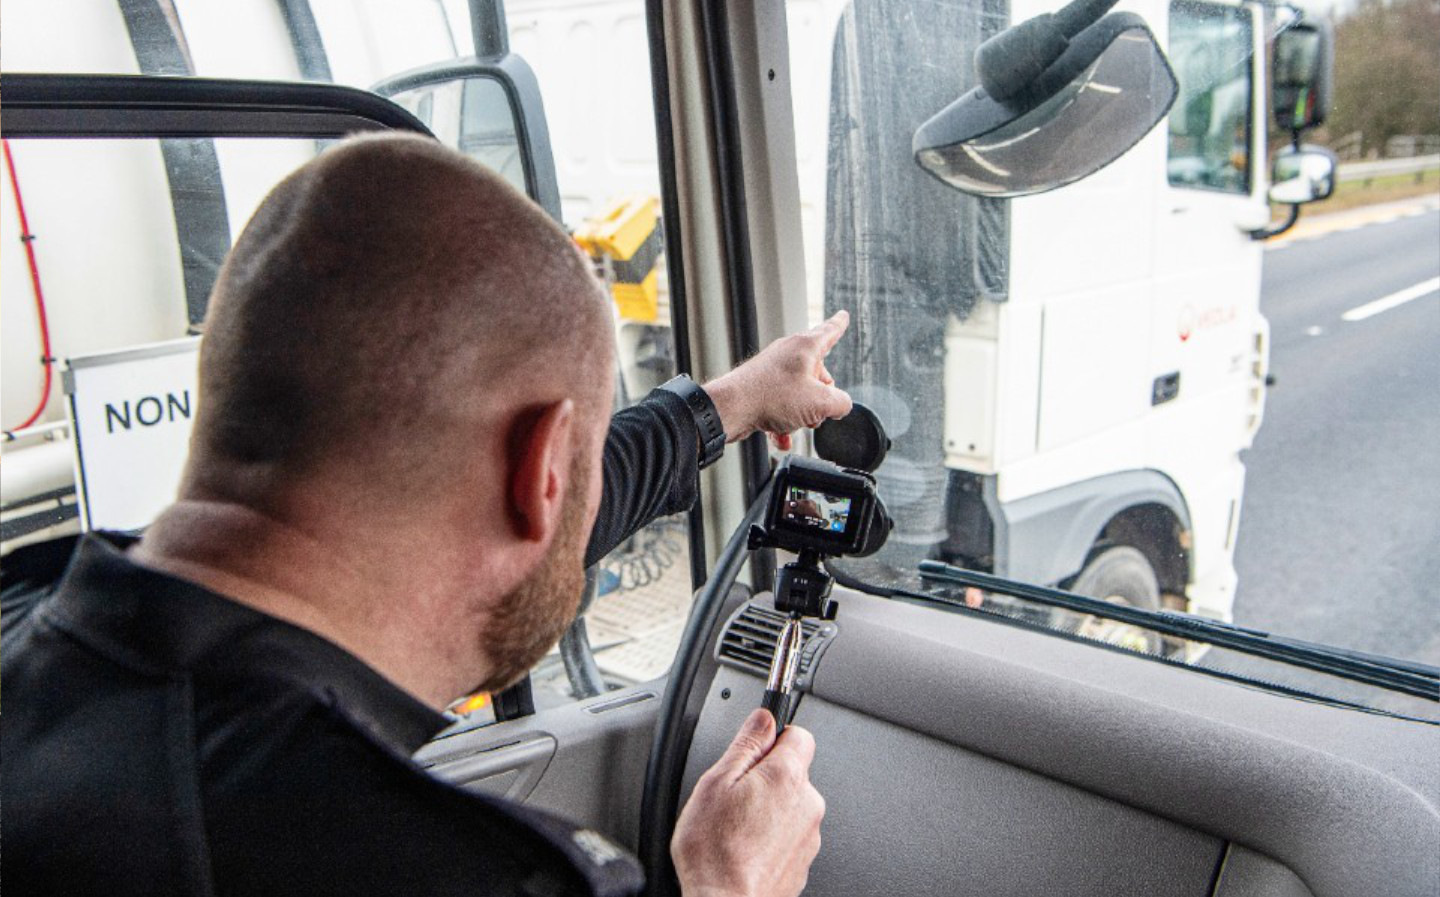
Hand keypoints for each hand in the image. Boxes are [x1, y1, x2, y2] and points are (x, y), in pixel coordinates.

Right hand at [671, 709, 825, 896]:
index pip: (798, 734)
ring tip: (735, 826)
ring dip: (768, 808)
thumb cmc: (716, 853)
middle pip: (793, 771)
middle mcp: (808, 803)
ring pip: (790, 804)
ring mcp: (808, 835)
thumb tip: (764, 718)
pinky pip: (789, 834)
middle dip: (766, 776)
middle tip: (734, 795)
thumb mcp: (716, 783)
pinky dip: (771, 836)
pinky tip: (745, 846)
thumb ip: (746, 743)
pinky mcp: (803, 860)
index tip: (754, 748)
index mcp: (788, 777)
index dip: (772, 737)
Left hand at [704, 311, 853, 446]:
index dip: (839, 325)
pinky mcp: (759, 388)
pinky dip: (783, 422)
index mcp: (805, 347)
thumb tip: (841, 405)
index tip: (843, 316)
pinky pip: (780, 406)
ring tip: (795, 423)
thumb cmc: (771, 397)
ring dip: (802, 414)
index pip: (829, 331)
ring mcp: (772, 370)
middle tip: (818, 410)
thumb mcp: (820, 402)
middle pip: (817, 373)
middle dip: (821, 396)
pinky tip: (781, 436)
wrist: (732, 409)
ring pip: (799, 394)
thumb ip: (841, 402)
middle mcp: (787, 354)